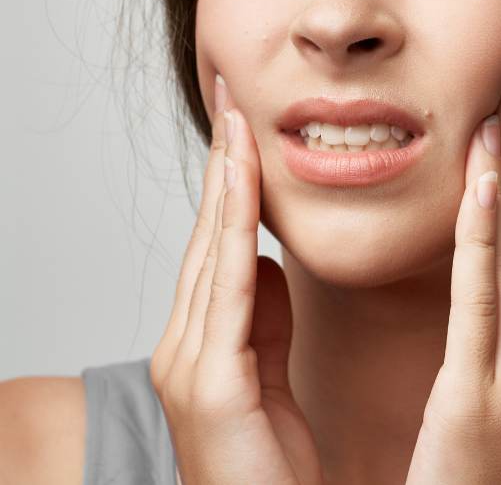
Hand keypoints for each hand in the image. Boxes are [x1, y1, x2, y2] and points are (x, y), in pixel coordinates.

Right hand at [150, 73, 322, 484]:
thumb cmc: (273, 467)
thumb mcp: (272, 373)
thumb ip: (268, 318)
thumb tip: (274, 262)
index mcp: (205, 342)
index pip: (222, 242)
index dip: (233, 179)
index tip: (246, 122)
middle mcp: (185, 344)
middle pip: (211, 234)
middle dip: (223, 162)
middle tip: (234, 94)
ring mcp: (189, 363)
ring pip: (214, 249)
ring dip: (228, 181)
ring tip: (240, 120)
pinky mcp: (208, 384)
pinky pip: (229, 288)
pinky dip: (235, 228)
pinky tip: (244, 183)